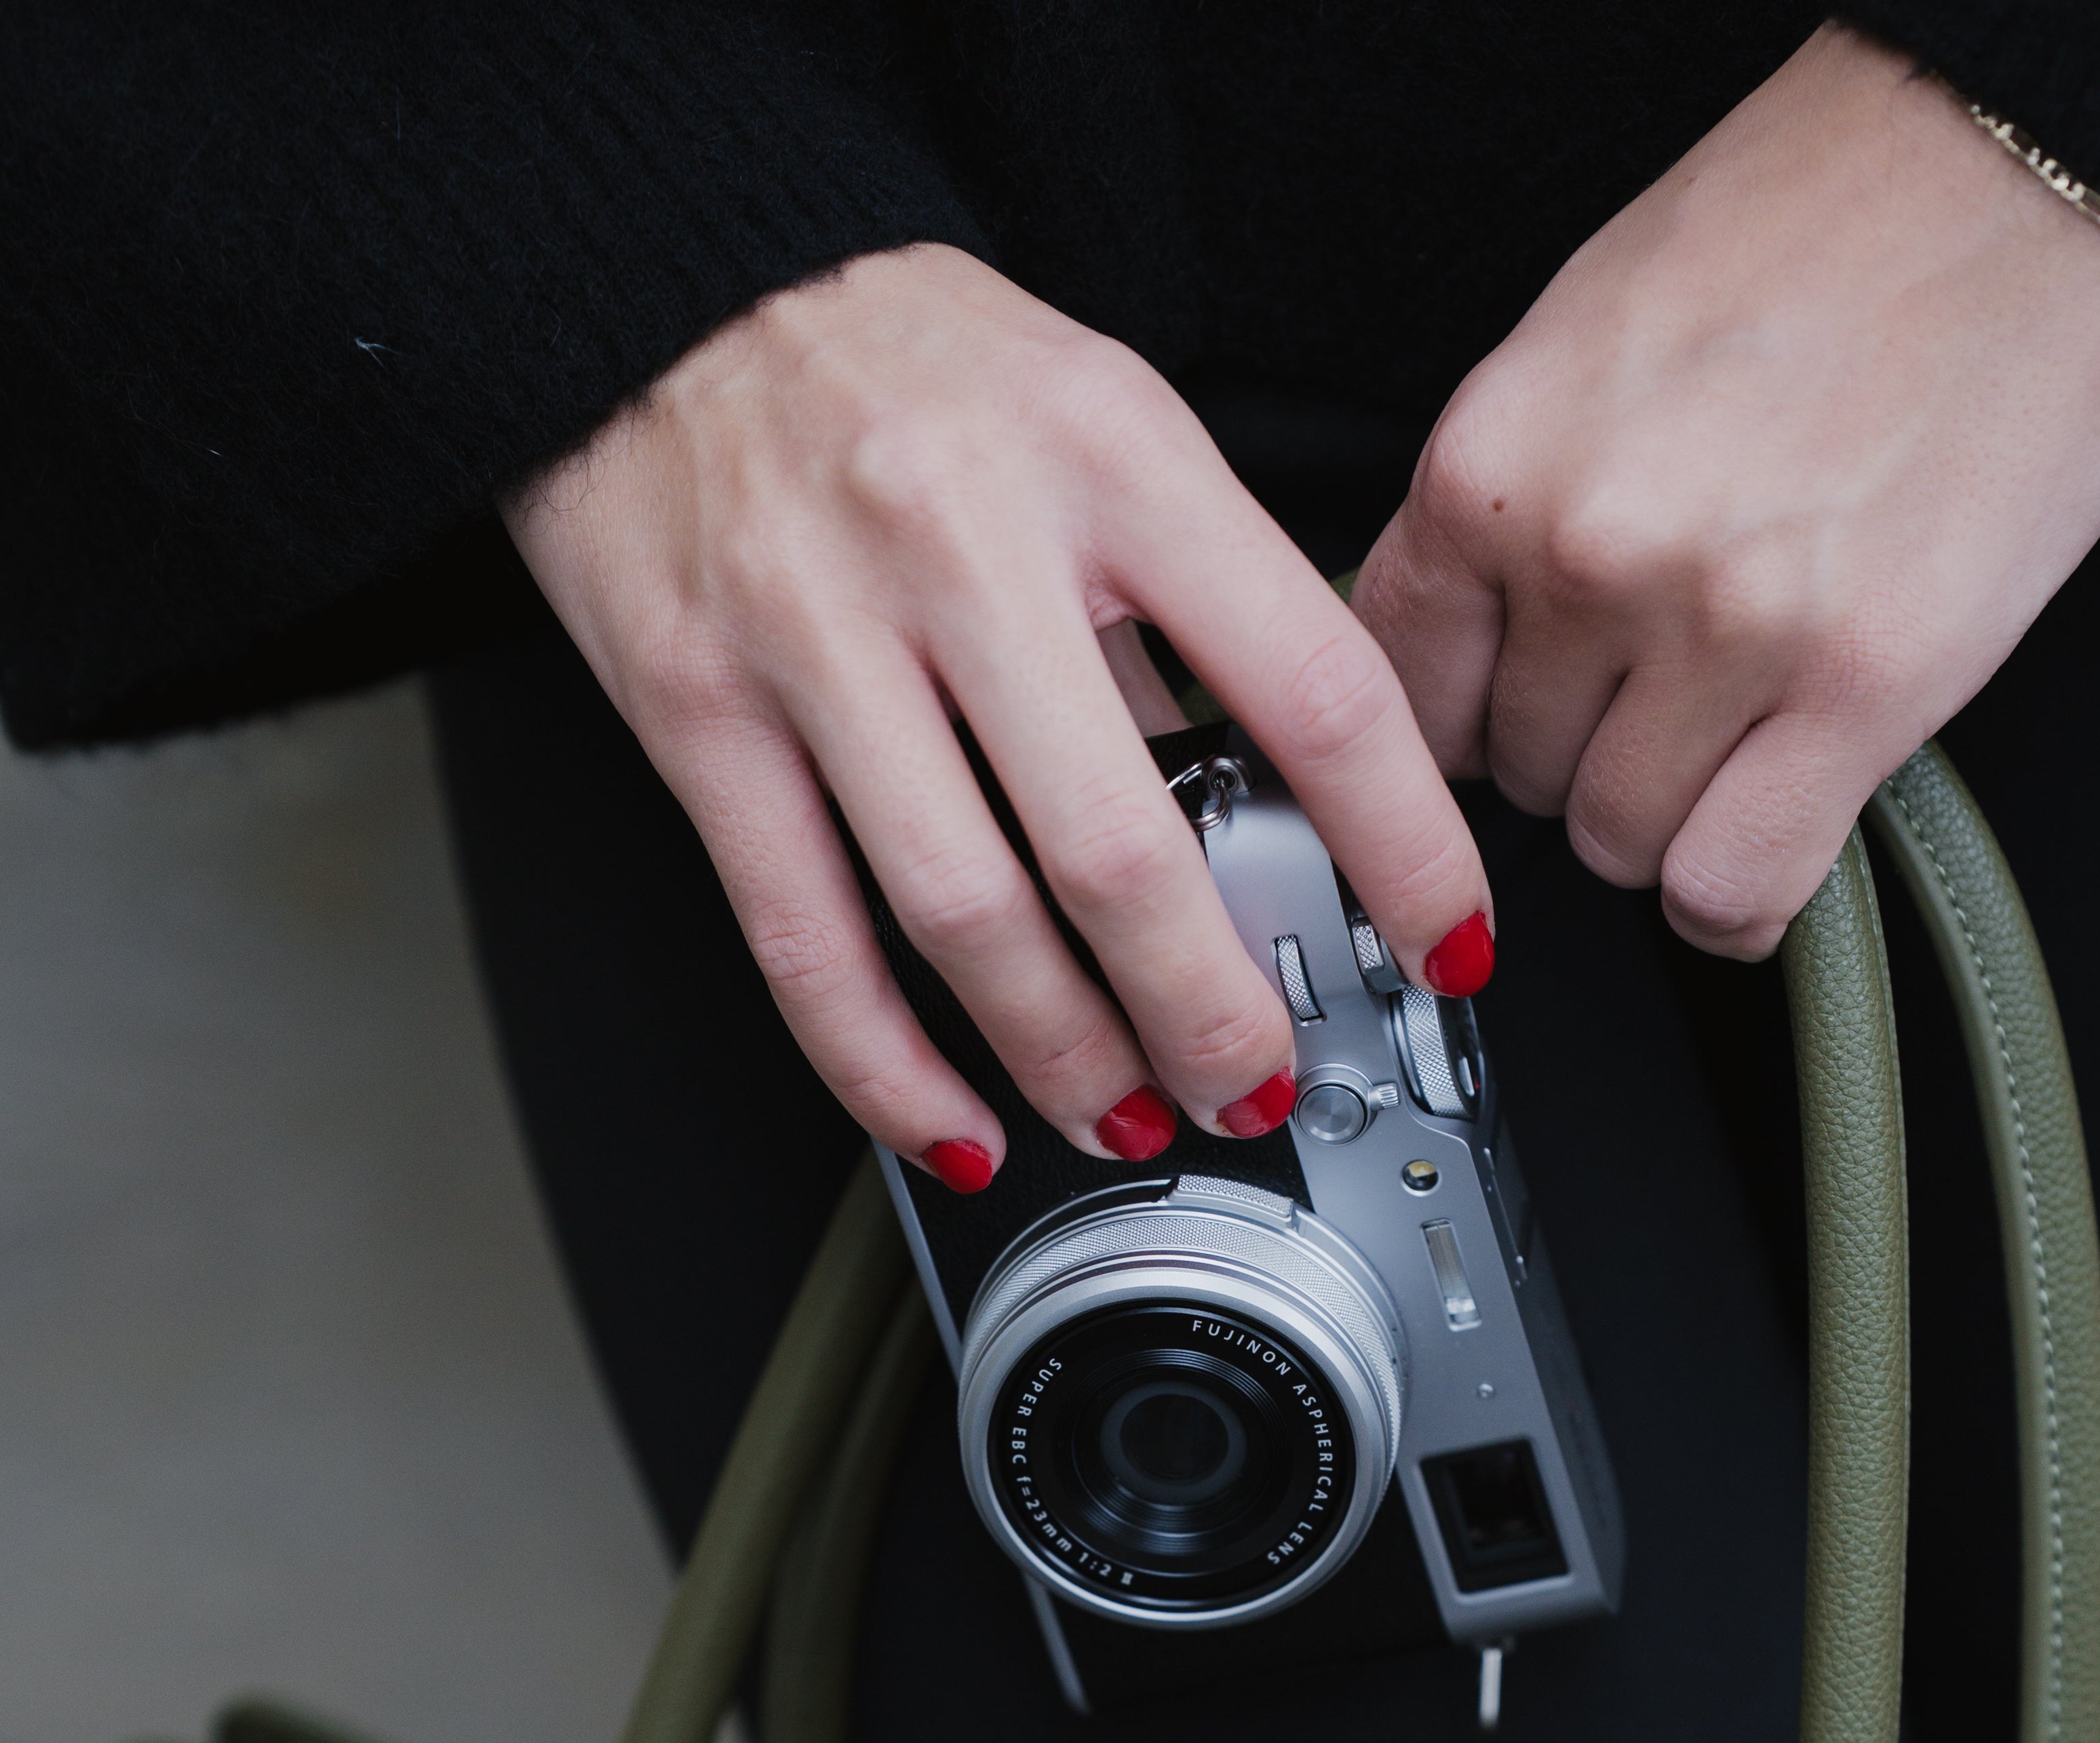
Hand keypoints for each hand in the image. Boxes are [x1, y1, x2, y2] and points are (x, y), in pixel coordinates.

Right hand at [507, 245, 1490, 1186]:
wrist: (658, 262)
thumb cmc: (894, 355)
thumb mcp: (1098, 417)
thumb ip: (1193, 597)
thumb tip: (1294, 799)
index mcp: (1106, 455)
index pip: (1308, 687)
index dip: (1399, 847)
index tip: (1440, 941)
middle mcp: (960, 542)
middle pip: (1122, 847)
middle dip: (1211, 1011)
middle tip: (1259, 1083)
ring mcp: (815, 634)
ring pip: (965, 916)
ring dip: (1065, 1058)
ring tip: (1128, 1114)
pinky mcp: (696, 711)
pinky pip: (804, 941)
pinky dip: (886, 1068)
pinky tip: (957, 1123)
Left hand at [1355, 23, 2099, 958]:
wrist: (2031, 170)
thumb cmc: (1831, 222)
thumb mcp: (1596, 338)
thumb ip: (1516, 499)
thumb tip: (1468, 640)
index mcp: (1500, 458)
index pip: (1402, 687)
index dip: (1459, 726)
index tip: (1502, 731)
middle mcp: (1592, 549)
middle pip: (1521, 777)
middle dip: (1587, 751)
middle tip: (1672, 678)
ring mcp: (1723, 629)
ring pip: (1621, 844)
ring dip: (1673, 813)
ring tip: (1744, 715)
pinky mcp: (1857, 688)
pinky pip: (1731, 886)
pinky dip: (1737, 891)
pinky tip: (1769, 822)